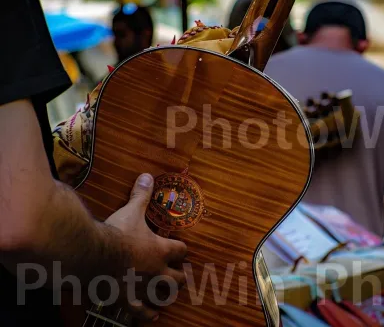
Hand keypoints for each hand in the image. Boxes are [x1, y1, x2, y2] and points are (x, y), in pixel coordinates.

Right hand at [104, 174, 187, 321]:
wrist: (95, 255)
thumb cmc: (116, 232)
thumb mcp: (131, 211)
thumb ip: (141, 196)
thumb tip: (147, 176)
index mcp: (161, 249)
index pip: (181, 251)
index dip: (182, 251)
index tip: (181, 251)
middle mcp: (157, 271)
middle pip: (178, 278)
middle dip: (179, 276)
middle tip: (179, 275)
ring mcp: (143, 287)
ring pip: (164, 296)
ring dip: (167, 295)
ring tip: (168, 295)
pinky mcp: (128, 299)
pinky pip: (141, 311)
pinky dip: (148, 314)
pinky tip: (153, 315)